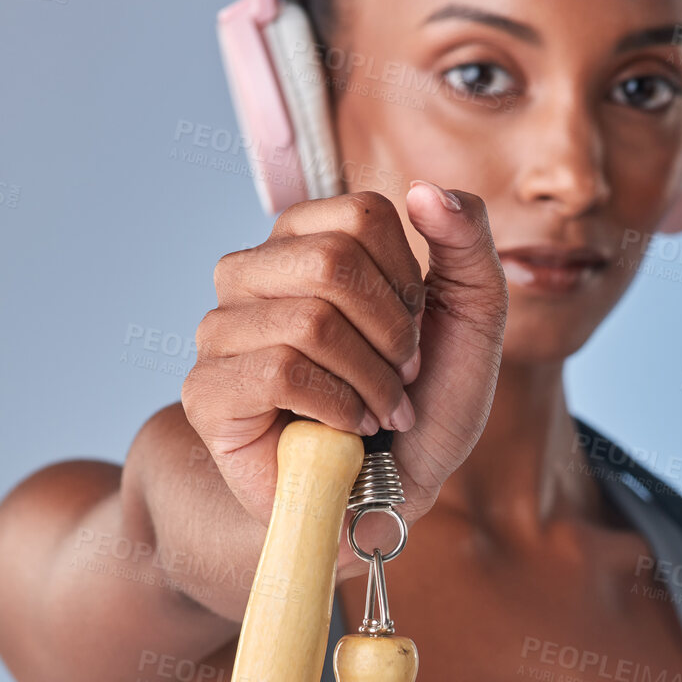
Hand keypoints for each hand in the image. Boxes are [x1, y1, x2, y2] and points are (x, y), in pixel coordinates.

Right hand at [180, 183, 507, 527]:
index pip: (363, 212)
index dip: (409, 279)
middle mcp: (251, 273)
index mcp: (305, 239)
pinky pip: (279, 372)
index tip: (413, 328)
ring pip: (309, 321)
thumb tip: (424, 188)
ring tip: (379, 410)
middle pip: (332, 261)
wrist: (390, 493)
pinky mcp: (207, 391)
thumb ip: (466, 240)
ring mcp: (221, 331)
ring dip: (371, 380)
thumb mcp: (474, 315)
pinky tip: (348, 431)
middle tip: (400, 375)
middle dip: (391, 332)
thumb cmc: (425, 402)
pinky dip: (338, 407)